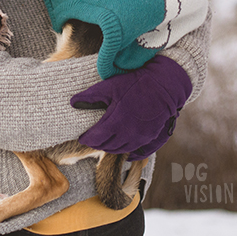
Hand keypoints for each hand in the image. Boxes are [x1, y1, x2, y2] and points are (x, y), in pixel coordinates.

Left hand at [70, 55, 191, 160]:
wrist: (164, 84)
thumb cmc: (135, 83)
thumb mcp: (110, 86)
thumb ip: (90, 96)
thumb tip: (72, 102)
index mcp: (115, 123)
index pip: (95, 138)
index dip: (86, 139)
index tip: (81, 137)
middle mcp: (127, 135)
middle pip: (107, 146)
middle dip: (97, 144)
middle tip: (91, 140)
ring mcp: (140, 138)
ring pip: (120, 150)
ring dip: (110, 148)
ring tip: (104, 142)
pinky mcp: (150, 138)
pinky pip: (136, 151)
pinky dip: (126, 151)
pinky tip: (123, 148)